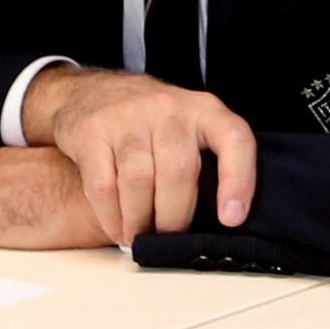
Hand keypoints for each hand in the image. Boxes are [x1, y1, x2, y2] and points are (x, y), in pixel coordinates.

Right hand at [22, 65, 258, 244]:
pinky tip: (118, 228)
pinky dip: (111, 218)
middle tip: (169, 237)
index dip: (238, 179)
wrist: (91, 91)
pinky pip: (103, 186)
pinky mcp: (91, 132)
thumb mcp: (189, 125)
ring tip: (140, 237)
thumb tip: (221, 222)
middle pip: (179, 171)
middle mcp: (168, 108)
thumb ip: (207, 161)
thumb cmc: (151, 122)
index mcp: (204, 109)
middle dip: (175, 218)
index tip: (231, 219)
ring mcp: (127, 117)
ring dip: (140, 221)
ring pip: (139, 181)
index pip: (234, 138)